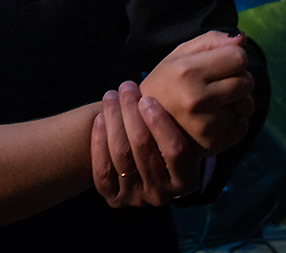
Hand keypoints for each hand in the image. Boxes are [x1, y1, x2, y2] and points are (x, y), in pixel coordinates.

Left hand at [92, 82, 199, 207]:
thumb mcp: (175, 137)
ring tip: (111, 96)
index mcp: (187, 182)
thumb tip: (171, 86)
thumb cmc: (158, 141)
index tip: (146, 98)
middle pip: (143, 148)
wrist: (133, 165)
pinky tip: (98, 119)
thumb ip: (174, 122)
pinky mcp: (113, 198)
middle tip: (125, 87)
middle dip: (131, 112)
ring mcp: (136, 199)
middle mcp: (163, 195)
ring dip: (114, 120)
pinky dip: (99, 141)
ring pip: (121, 155)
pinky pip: (102, 169)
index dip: (160, 123)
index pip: (176, 152)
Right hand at [140, 31, 253, 155]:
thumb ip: (211, 41)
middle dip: (236, 79)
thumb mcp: (179, 55)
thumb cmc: (166, 83)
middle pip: (247, 81)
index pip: (239, 58)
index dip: (232, 58)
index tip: (218, 64)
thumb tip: (243, 38)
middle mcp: (197, 98)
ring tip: (214, 102)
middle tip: (215, 84)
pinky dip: (234, 122)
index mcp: (187, 71)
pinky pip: (244, 126)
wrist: (143, 122)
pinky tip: (214, 119)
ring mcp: (206, 124)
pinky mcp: (213, 144)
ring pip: (248, 105)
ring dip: (237, 101)